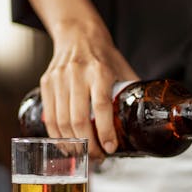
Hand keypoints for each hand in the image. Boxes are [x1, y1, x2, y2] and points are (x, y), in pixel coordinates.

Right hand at [41, 18, 137, 159]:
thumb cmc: (102, 54)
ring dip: (73, 144)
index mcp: (99, 71)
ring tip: (84, 154)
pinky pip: (50, 116)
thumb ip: (131, 91)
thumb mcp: (122, 68)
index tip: (111, 147)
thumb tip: (146, 115)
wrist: (77, 33)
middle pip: (79, 119)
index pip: (101, 106)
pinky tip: (67, 144)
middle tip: (98, 157)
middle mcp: (77, 74)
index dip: (105, 131)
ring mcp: (59, 79)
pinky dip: (57, 135)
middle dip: (88, 144)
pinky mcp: (46, 83)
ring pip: (62, 121)